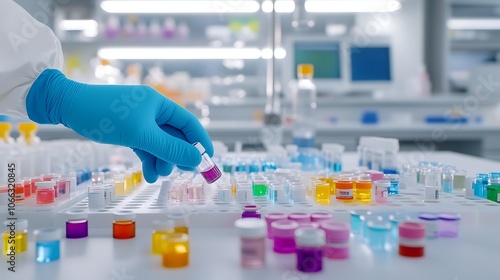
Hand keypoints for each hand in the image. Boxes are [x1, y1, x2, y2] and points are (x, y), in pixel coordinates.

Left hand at [27, 69, 212, 182]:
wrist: (68, 107)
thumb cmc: (105, 115)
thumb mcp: (140, 135)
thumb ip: (169, 148)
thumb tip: (196, 159)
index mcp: (160, 104)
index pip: (188, 123)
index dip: (200, 141)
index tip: (209, 159)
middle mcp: (153, 111)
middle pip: (175, 136)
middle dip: (179, 154)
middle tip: (184, 172)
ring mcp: (140, 121)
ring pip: (160, 144)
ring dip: (162, 160)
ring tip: (158, 174)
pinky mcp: (128, 130)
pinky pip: (146, 147)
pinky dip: (148, 159)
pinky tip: (148, 174)